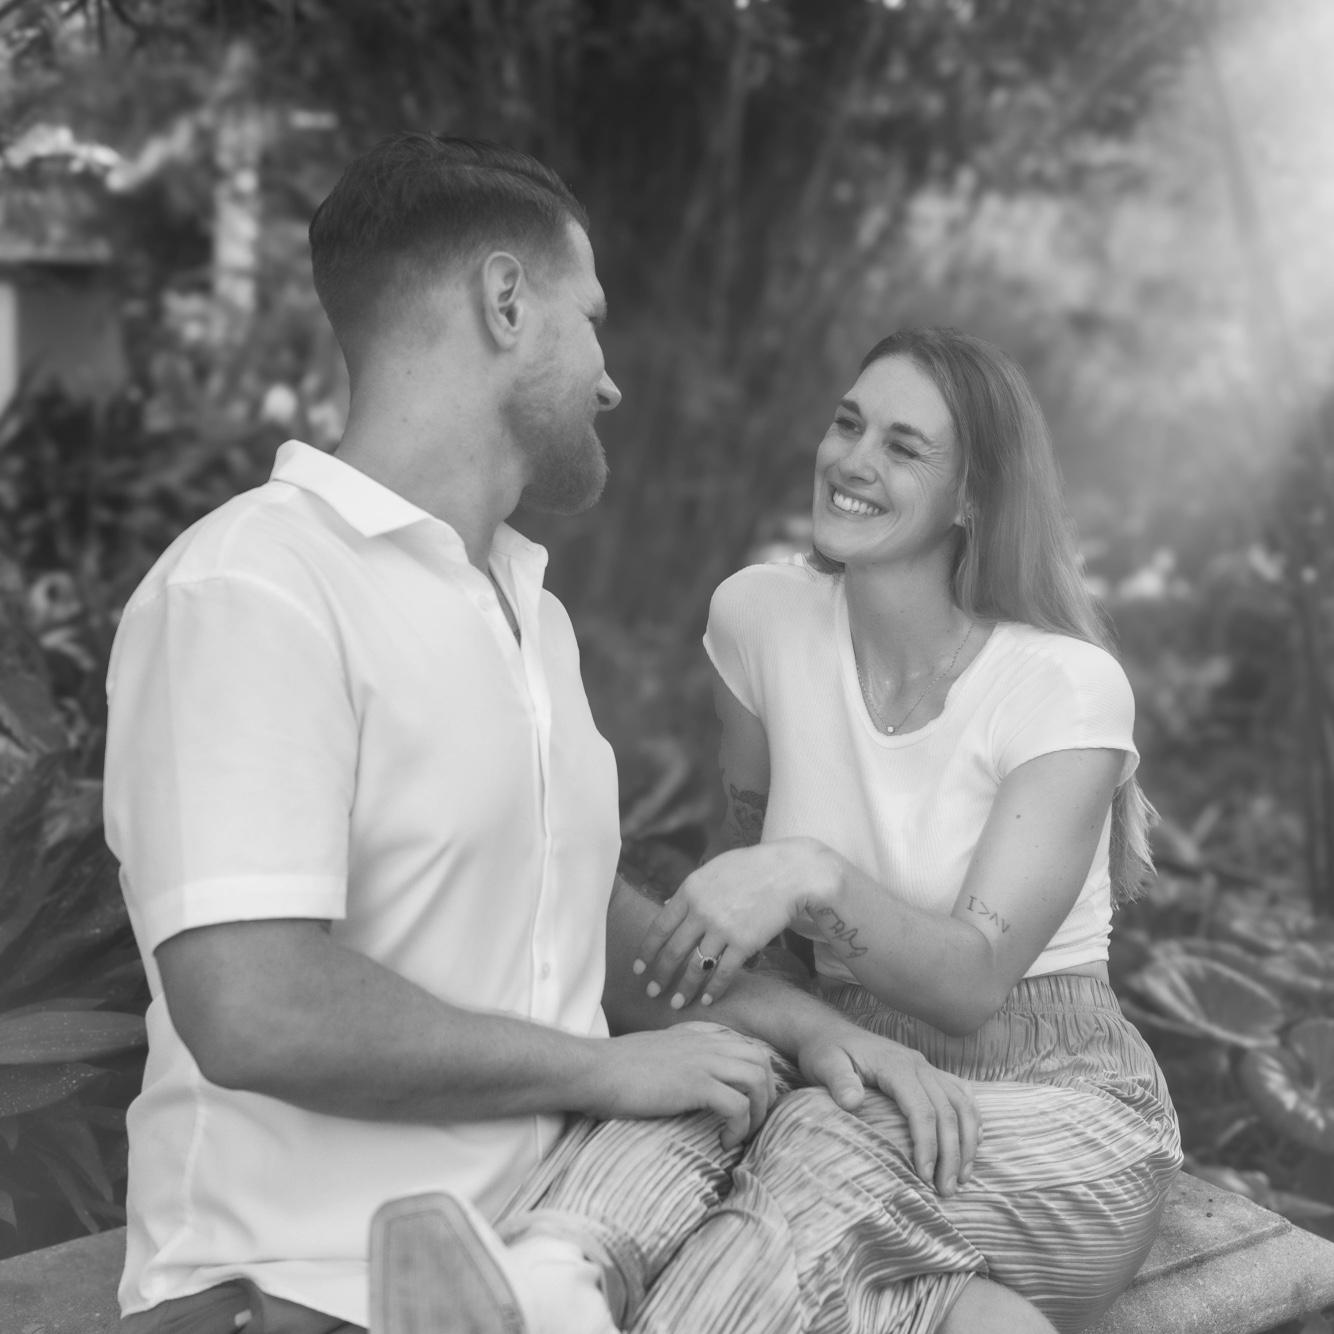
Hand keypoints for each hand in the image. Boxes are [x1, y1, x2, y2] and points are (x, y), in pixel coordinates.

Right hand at [573, 1022, 777, 1148]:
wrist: (593, 1070)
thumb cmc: (614, 1069)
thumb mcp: (655, 1054)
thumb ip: (677, 1060)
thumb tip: (686, 1084)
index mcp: (696, 1036)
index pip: (746, 1046)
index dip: (756, 1076)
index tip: (748, 1103)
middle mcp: (705, 1044)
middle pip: (761, 1060)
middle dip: (766, 1094)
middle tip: (752, 1122)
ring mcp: (702, 1062)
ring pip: (757, 1079)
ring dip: (757, 1112)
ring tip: (742, 1134)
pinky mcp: (695, 1084)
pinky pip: (738, 1105)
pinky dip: (739, 1127)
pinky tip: (724, 1141)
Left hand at [632, 841, 835, 1010]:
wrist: (789, 871)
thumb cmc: (751, 868)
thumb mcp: (713, 870)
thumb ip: (690, 890)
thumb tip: (667, 904)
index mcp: (690, 890)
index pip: (660, 926)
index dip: (647, 951)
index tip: (639, 969)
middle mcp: (702, 911)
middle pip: (673, 951)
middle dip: (660, 976)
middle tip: (651, 993)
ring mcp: (722, 928)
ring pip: (696, 967)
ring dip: (684, 989)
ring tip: (676, 1004)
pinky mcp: (744, 943)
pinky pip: (723, 972)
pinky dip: (713, 990)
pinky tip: (707, 1001)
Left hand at [797, 1024, 980, 1196]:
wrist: (830, 1032)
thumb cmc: (826, 1051)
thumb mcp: (824, 1063)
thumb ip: (838, 1081)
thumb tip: (853, 1102)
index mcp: (895, 1065)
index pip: (922, 1110)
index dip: (927, 1145)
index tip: (924, 1176)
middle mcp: (918, 1064)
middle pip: (948, 1111)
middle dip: (952, 1154)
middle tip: (947, 1190)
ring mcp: (926, 1067)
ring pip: (962, 1104)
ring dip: (968, 1141)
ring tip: (963, 1176)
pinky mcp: (928, 1072)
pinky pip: (961, 1093)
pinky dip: (972, 1118)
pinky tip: (973, 1142)